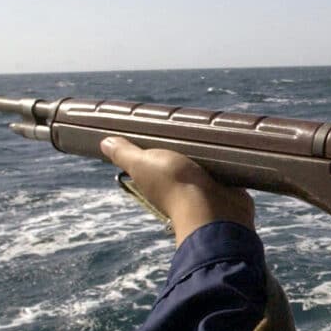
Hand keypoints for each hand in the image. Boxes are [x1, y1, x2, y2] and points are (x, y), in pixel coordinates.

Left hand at [100, 136, 253, 242]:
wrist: (213, 208)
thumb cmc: (174, 185)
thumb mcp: (142, 162)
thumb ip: (124, 153)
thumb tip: (104, 143)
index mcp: (154, 179)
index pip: (150, 159)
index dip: (152, 144)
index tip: (157, 126)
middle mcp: (176, 184)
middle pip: (177, 158)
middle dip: (181, 144)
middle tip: (185, 122)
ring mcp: (201, 186)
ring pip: (201, 161)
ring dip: (204, 150)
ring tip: (207, 129)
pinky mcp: (223, 185)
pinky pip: (222, 167)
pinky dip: (224, 158)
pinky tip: (226, 144)